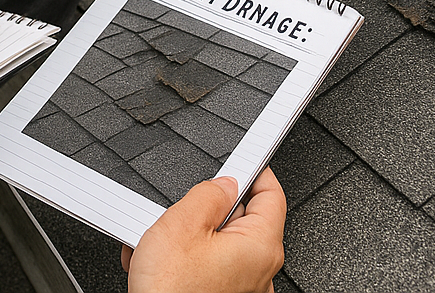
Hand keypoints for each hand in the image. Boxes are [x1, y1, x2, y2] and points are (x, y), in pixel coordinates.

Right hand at [123, 170, 285, 292]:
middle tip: (183, 205)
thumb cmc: (171, 290)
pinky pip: (210, 265)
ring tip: (162, 238)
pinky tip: (161, 258)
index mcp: (260, 247)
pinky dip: (188, 257)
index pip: (272, 194)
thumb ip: (208, 194)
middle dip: (209, 206)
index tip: (247, 156)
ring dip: (191, 233)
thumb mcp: (182, 223)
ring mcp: (243, 289)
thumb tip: (223, 182)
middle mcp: (260, 272)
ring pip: (220, 243)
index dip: (256, 169)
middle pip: (242, 218)